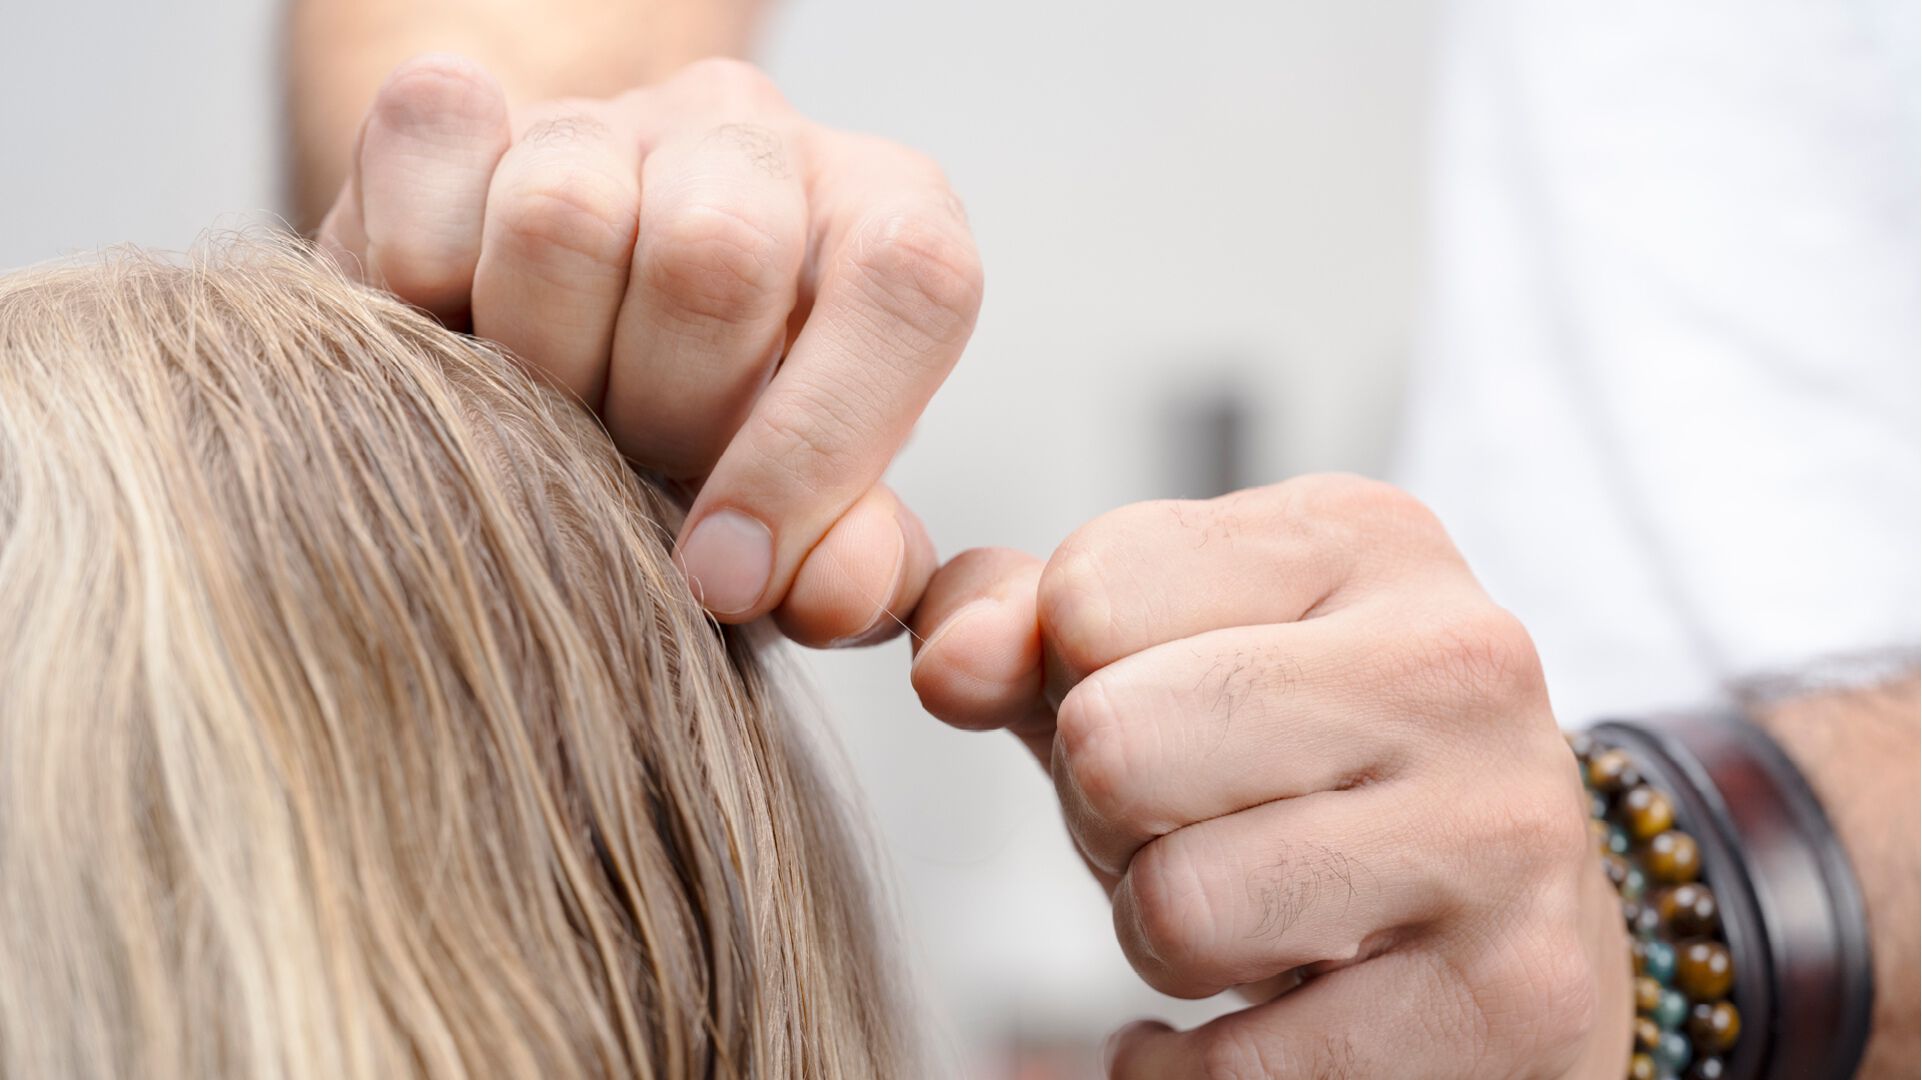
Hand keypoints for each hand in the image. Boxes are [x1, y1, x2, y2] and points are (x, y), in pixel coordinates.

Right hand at [315, 55, 978, 644]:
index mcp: (891, 222)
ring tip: (547, 413)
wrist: (561, 356)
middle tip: (634, 470)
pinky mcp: (462, 101)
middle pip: (718, 253)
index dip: (815, 447)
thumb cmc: (712, 453)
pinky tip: (452, 334)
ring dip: (536, 366)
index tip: (724, 576)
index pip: (911, 284)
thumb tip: (835, 590)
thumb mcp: (808, 530)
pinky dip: (418, 280)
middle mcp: (762, 143)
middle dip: (661, 415)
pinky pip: (434, 148)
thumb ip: (853, 567)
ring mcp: (610, 112)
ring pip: (562, 212)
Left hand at [909, 476, 1631, 1077]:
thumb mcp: (1162, 650)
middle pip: (1114, 748)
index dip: (1066, 682)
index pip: (1085, 596)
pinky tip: (1243, 1022)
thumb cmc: (1299, 763)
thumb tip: (943, 664)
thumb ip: (1022, 622)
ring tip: (1234, 914)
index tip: (1151, 714)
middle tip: (1175, 831)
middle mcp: (1454, 662)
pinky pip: (1239, 1068)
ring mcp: (1499, 830)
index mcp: (1362, 538)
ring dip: (1156, 941)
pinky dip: (1185, 1068)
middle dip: (1102, 819)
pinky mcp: (1513, 997)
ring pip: (1174, 911)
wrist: (1508, 910)